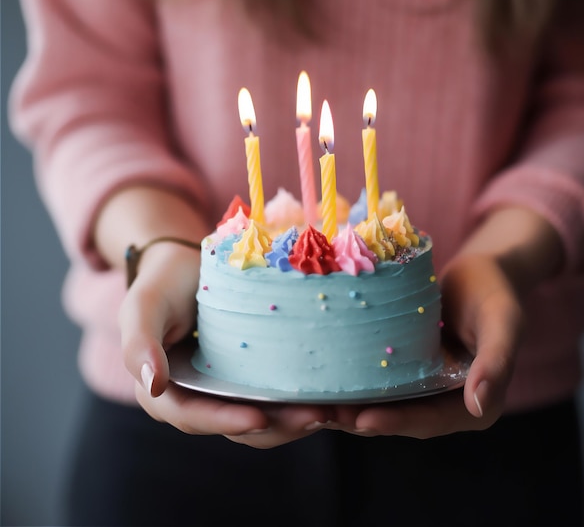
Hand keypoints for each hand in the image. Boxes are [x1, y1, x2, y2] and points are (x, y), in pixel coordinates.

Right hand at [120, 241, 337, 447]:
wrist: (185, 266)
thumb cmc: (161, 283)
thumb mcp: (142, 305)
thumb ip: (139, 342)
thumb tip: (152, 384)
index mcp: (164, 393)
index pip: (194, 417)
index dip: (225, 421)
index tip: (260, 417)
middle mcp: (197, 400)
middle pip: (236, 426)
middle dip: (277, 426)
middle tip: (317, 416)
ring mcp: (226, 390)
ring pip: (263, 418)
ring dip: (296, 419)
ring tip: (334, 410)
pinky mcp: (250, 377)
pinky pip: (275, 396)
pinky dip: (301, 398)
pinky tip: (331, 392)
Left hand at [331, 206, 562, 438]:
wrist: (482, 273)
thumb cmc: (496, 294)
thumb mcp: (504, 322)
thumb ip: (496, 362)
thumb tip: (479, 407)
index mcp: (474, 406)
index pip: (430, 420)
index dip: (396, 422)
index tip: (362, 420)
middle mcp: (446, 404)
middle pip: (399, 418)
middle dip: (360, 420)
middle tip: (322, 416)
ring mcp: (423, 387)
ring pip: (383, 404)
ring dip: (349, 407)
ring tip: (314, 405)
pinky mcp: (406, 369)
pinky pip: (378, 381)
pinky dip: (353, 383)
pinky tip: (323, 378)